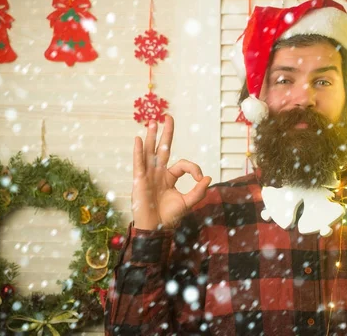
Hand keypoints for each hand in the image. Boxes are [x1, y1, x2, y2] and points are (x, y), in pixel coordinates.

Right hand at [131, 115, 211, 229]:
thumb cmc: (169, 217)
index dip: (194, 168)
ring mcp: (148, 175)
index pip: (183, 165)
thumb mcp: (188, 202)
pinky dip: (138, 151)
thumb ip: (198, 191)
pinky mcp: (139, 180)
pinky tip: (138, 139)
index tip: (200, 179)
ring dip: (151, 137)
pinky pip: (139, 163)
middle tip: (167, 116)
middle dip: (166, 133)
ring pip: (150, 152)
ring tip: (153, 122)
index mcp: (170, 178)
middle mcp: (158, 173)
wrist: (155, 229)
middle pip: (163, 149)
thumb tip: (208, 177)